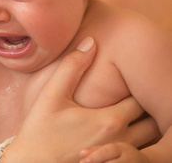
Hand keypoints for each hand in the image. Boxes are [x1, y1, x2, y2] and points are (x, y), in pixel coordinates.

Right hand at [2, 37, 159, 162]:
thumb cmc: (39, 132)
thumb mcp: (51, 96)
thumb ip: (71, 68)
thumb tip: (91, 42)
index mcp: (109, 121)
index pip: (141, 98)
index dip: (139, 86)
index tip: (129, 79)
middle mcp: (121, 142)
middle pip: (152, 120)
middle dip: (146, 105)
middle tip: (133, 94)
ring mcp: (118, 158)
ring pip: (150, 139)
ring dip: (146, 125)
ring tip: (133, 113)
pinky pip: (139, 155)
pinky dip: (139, 143)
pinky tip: (124, 133)